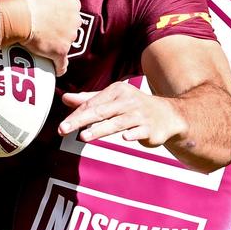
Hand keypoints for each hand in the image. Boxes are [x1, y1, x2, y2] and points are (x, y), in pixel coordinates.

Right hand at [17, 0, 81, 75]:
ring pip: (66, 45)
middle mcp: (75, 21)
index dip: (59, 15)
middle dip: (61, 31)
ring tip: (44, 48)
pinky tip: (56, 69)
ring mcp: (69, 37)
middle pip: (70, 28)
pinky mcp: (60, 52)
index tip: (49, 18)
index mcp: (72, 3)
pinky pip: (62, 64)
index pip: (70, 10)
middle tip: (45, 32)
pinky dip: (59, 67)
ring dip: (58, 47)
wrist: (20, 15)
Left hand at [58, 81, 182, 144]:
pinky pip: (140, 131)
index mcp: (117, 91)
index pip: (92, 104)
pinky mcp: (150, 128)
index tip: (62, 126)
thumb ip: (89, 100)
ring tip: (84, 136)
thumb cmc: (134, 107)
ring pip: (117, 122)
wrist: (168, 115)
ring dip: (101, 129)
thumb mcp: (113, 100)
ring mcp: (140, 114)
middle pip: (101, 111)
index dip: (76, 115)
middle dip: (81, 121)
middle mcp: (128, 101)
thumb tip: (65, 98)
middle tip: (64, 129)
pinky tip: (125, 138)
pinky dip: (133, 134)